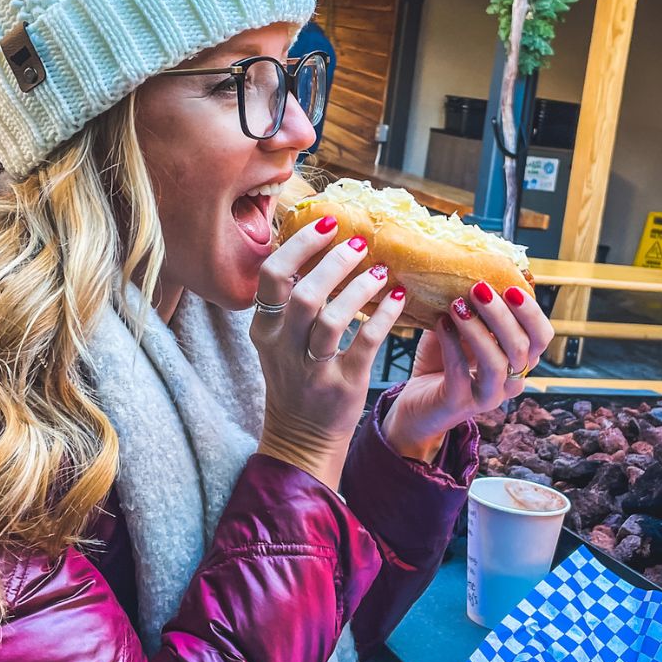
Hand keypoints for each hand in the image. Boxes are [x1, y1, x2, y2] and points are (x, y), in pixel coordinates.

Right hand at [252, 215, 406, 489]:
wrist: (300, 437)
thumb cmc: (294, 377)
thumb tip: (320, 245)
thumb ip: (290, 299)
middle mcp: (283, 347)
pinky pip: (365, 344)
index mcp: (264, 329)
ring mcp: (312, 369)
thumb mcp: (278, 339)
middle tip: (358, 243)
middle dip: (333, 262)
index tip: (328, 224)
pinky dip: (384, 317)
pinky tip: (398, 300)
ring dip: (360, 288)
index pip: (272, 275)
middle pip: (303, 294)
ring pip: (333, 319)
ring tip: (379, 270)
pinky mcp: (342, 387)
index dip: (300, 245)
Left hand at [384, 282, 554, 461]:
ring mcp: (488, 396)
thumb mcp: (461, 327)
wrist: (415, 402)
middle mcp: (511, 380)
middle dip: (501, 314)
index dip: (531, 312)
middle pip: (522, 347)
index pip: (542, 336)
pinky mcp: (460, 404)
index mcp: (518, 360)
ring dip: (477, 329)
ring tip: (456, 305)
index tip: (510, 287)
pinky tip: (440, 323)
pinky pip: (461, 372)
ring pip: (497, 362)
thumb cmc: (442, 360)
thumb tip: (476, 266)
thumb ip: (474, 306)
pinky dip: (451, 344)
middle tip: (478, 288)